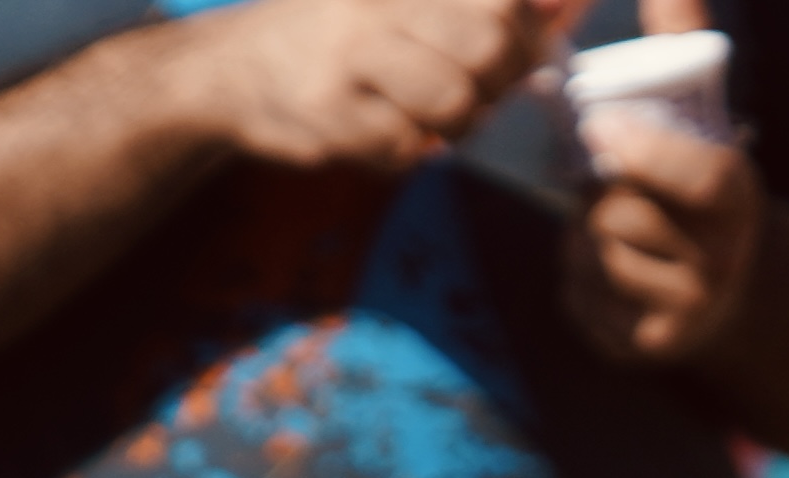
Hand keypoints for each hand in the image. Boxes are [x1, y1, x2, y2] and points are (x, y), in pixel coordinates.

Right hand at [181, 0, 546, 174]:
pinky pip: (406, 148)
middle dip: (495, 81)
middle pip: (486, 46)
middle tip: (469, 90)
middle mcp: (368, 9)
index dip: (525, 32)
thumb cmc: (331, 41)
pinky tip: (373, 129)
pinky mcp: (328, 113)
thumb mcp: (395, 7)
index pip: (496, 3)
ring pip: (454, 100)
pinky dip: (403, 152)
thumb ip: (474, 12)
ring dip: (452, 123)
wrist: (225, 71)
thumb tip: (563, 7)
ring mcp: (345, 58)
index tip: (519, 50)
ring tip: (419, 114)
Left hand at [562, 108, 761, 366]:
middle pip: (621, 215)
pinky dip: (578, 276)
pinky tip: (607, 275)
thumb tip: (588, 78)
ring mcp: (687, 314)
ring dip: (584, 235)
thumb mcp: (692, 160)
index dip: (645, 149)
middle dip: (598, 197)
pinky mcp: (644, 345)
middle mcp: (723, 266)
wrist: (719, 300)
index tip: (598, 126)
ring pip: (595, 253)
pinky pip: (578, 293)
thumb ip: (653, 128)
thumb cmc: (685, 210)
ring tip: (611, 236)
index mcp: (739, 206)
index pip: (703, 178)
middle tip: (609, 192)